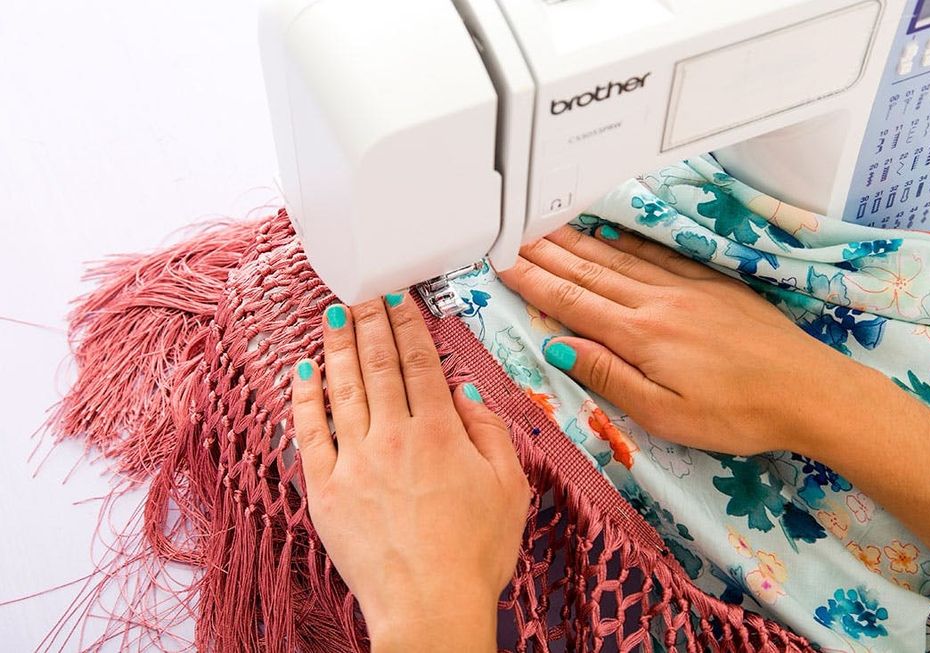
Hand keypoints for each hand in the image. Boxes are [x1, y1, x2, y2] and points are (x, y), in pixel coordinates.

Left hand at [291, 294, 530, 652]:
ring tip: (334, 314)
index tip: (398, 300)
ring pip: (344, 388)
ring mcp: (355, 461)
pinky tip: (304, 371)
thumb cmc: (474, 555)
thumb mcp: (509, 489)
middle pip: (379, 366)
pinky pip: (310, 432)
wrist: (431, 607)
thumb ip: (490, 434)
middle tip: (362, 292)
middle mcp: (394, 438)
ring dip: (338, 347)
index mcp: (440, 435)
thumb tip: (467, 393)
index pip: (420, 365)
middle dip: (370, 323)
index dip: (408, 326)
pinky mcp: (325, 489)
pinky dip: (305, 398)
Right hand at [500, 225, 929, 594]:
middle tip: (514, 235)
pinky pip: (658, 255)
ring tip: (548, 229)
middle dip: (547, 254)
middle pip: (591, 273)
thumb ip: (608, 376)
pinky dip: (627, 243)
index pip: (574, 303)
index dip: (534, 283)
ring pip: (620, 259)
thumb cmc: (737, 414)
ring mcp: (687, 288)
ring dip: (579, 243)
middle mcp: (658, 302)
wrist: (811, 392)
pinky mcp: (712, 285)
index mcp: (642, 335)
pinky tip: (613, 236)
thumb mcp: (664, 414)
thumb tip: (558, 346)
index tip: (503, 264)